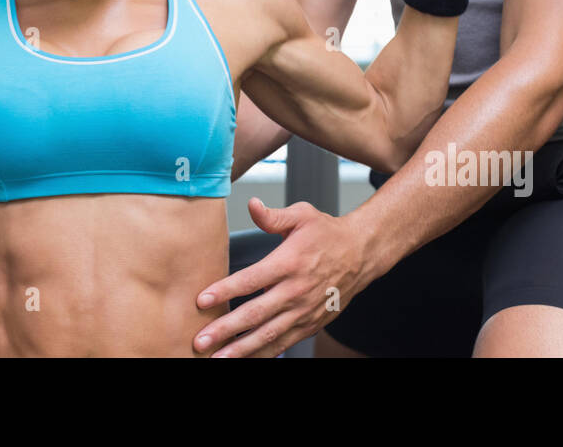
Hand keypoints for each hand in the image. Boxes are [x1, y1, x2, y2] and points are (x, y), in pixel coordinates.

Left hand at [193, 198, 369, 357]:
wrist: (361, 253)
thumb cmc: (328, 233)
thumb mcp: (302, 215)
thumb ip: (273, 216)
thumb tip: (252, 205)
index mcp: (289, 262)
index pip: (251, 280)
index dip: (225, 291)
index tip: (201, 300)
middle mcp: (296, 290)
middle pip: (255, 314)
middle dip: (226, 329)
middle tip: (201, 340)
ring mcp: (304, 311)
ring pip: (268, 334)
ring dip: (241, 349)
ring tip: (219, 358)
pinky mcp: (311, 323)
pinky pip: (284, 342)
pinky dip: (265, 353)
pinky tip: (246, 358)